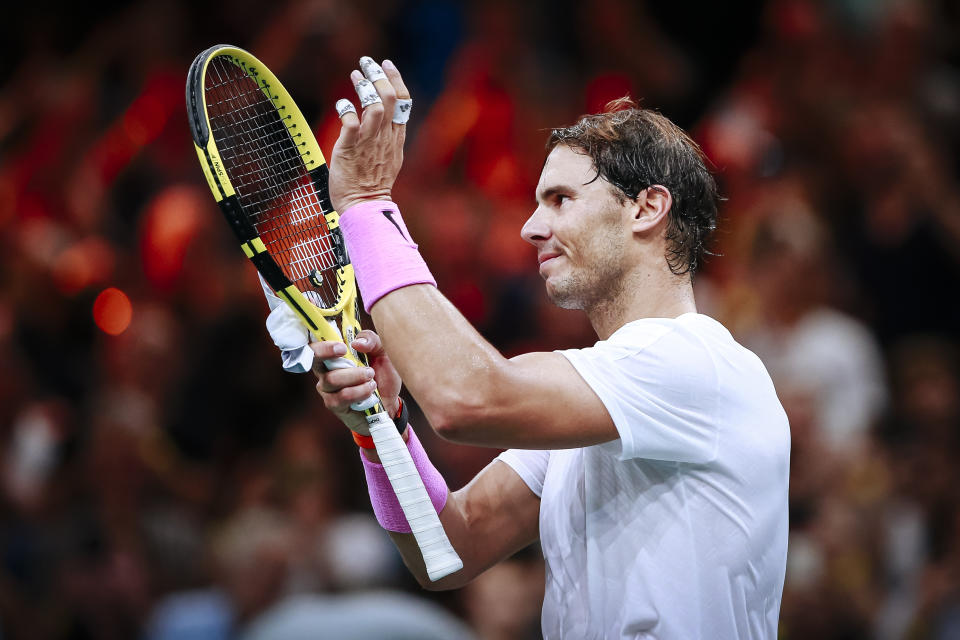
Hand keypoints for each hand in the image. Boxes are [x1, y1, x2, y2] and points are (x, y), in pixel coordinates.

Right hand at [311, 330, 401, 434]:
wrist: (389, 400)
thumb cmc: (382, 374)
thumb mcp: (382, 352)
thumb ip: (372, 340)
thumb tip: (356, 343)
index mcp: (334, 354)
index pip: (316, 345)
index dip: (322, 344)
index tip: (342, 347)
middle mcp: (325, 369)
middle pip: (314, 359)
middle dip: (328, 354)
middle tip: (351, 356)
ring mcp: (327, 387)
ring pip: (332, 379)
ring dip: (356, 377)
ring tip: (371, 377)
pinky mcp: (333, 404)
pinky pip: (342, 396)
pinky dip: (360, 391)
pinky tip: (370, 390)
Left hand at [328, 57, 411, 213]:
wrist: (364, 206)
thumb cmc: (372, 184)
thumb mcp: (390, 157)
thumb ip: (389, 136)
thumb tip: (384, 117)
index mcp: (396, 138)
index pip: (403, 102)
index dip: (396, 79)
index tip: (387, 65)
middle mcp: (385, 137)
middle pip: (391, 98)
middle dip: (380, 75)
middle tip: (367, 63)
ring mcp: (369, 143)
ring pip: (375, 106)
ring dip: (364, 87)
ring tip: (355, 75)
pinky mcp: (351, 149)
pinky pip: (350, 122)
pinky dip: (346, 108)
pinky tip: (341, 103)